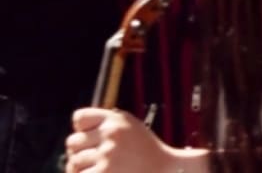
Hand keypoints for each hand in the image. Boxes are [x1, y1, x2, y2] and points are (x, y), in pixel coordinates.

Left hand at [68, 107, 190, 171]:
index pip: (80, 118)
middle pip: (72, 142)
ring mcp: (107, 155)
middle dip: (79, 153)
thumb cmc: (145, 153)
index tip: (94, 139)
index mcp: (117, 120)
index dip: (83, 130)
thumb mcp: (130, 128)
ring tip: (102, 171)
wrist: (166, 171)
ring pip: (73, 162)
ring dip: (82, 170)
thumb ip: (105, 125)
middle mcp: (111, 134)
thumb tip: (73, 140)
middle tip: (96, 160)